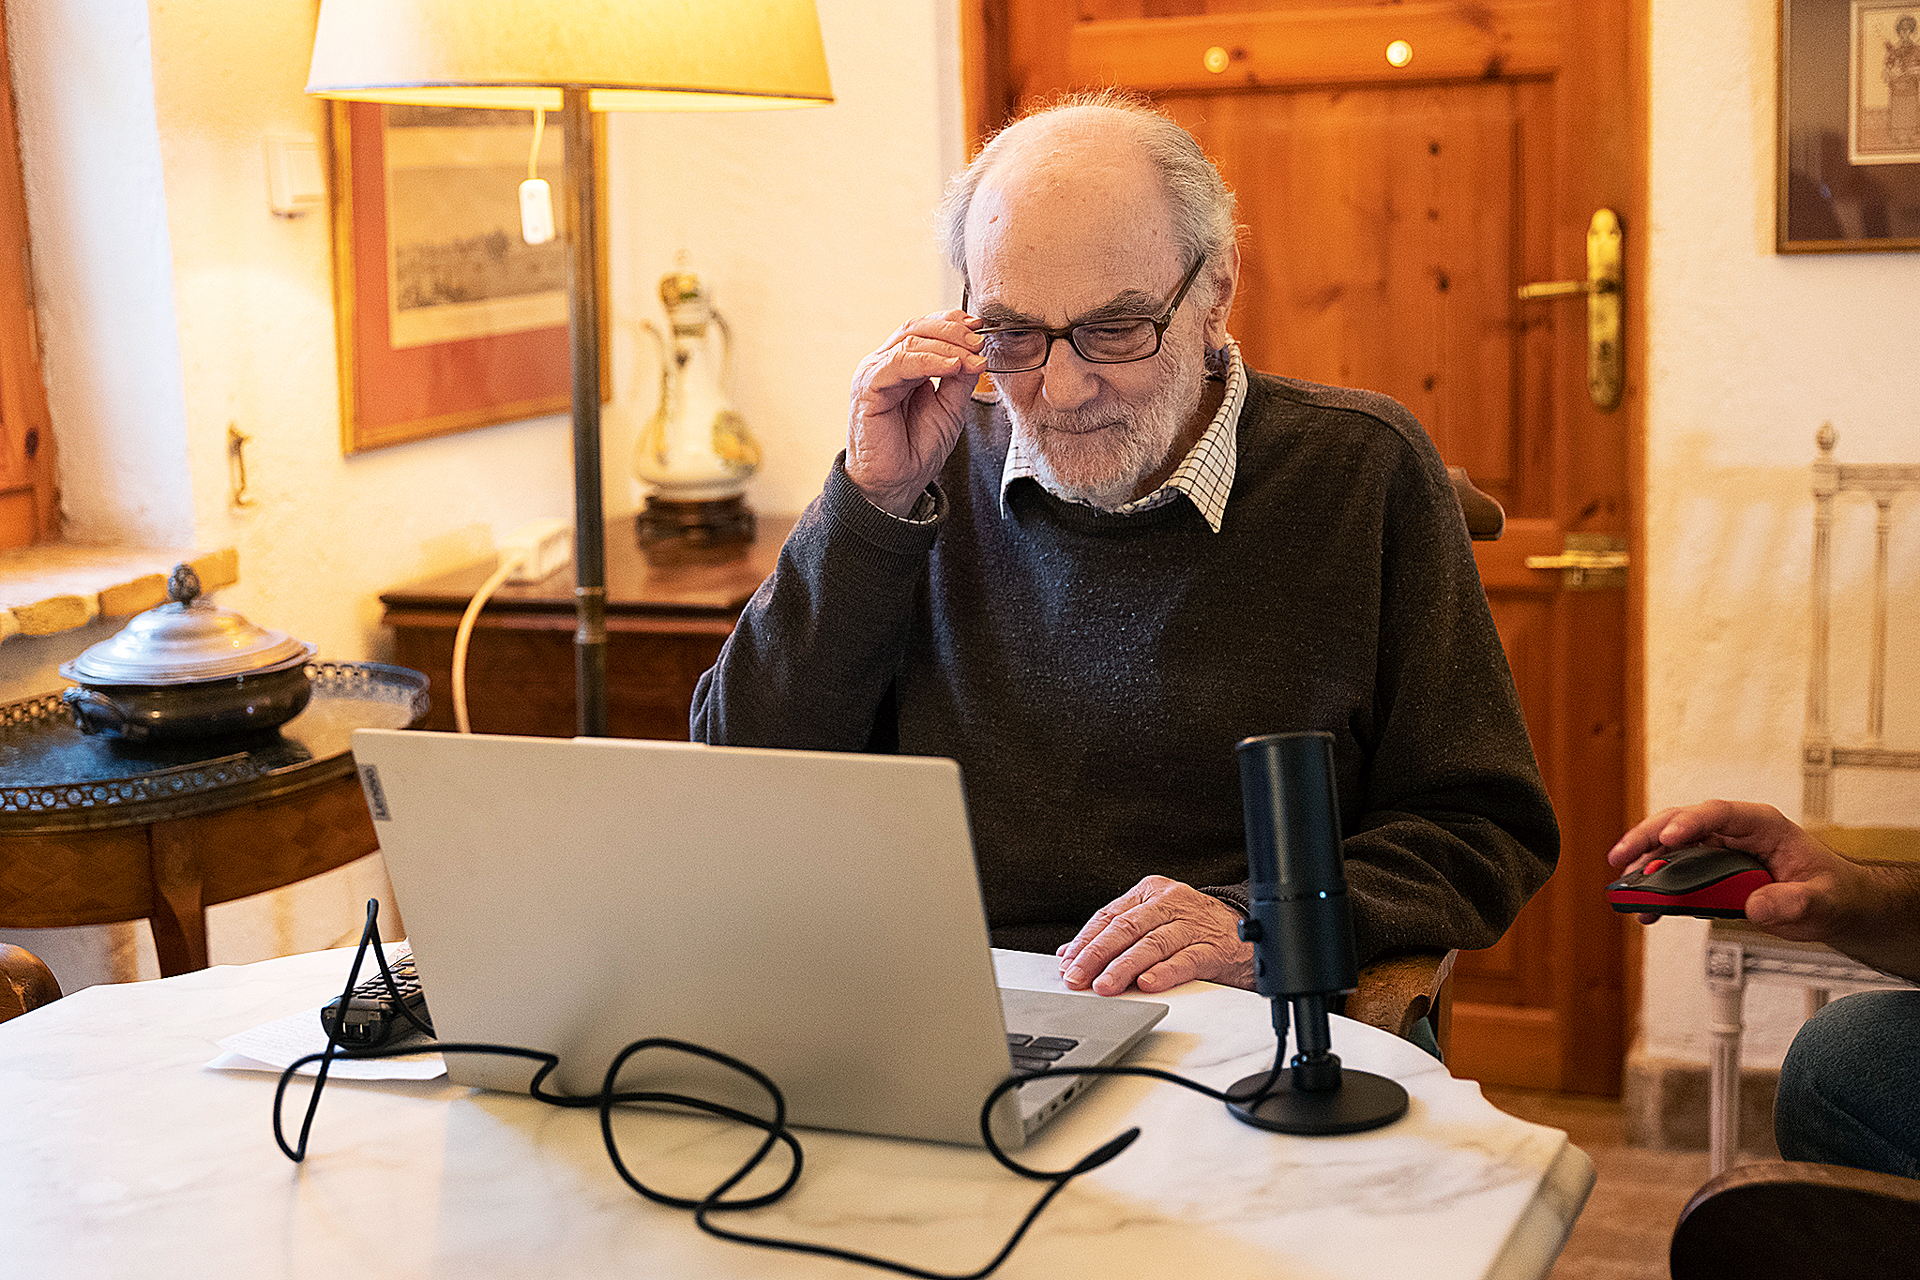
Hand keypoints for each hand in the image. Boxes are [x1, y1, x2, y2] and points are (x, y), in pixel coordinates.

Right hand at [845, 310, 985, 515]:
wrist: (896, 483)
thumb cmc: (917, 448)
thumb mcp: (951, 408)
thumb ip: (960, 379)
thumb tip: (976, 352)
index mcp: (902, 365)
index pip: (924, 329)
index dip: (952, 323)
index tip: (981, 329)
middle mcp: (885, 364)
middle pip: (917, 328)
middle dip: (953, 331)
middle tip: (979, 343)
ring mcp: (873, 373)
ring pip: (910, 341)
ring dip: (947, 345)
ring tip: (972, 358)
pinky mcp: (867, 387)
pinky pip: (899, 363)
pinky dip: (928, 361)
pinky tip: (952, 367)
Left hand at [1056, 875, 1255, 995]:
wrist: (1245, 936)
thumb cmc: (1193, 929)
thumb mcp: (1153, 922)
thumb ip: (1114, 934)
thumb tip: (1072, 953)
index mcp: (1151, 892)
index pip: (1110, 915)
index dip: (1086, 941)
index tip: (1069, 963)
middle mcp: (1172, 903)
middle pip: (1127, 928)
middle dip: (1098, 955)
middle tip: (1079, 977)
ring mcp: (1194, 924)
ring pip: (1152, 944)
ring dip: (1125, 967)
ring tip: (1105, 985)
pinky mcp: (1214, 947)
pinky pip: (1185, 960)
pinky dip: (1164, 972)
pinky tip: (1147, 984)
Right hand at [1606, 800, 1919, 979]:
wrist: (1833, 905)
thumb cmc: (1831, 891)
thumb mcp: (1821, 898)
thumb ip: (1793, 902)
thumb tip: (1757, 906)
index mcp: (1761, 825)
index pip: (1719, 813)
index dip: (1690, 822)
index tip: (1668, 838)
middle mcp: (1733, 834)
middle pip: (1680, 824)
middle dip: (1647, 839)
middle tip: (1622, 858)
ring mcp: (1718, 853)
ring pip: (1670, 851)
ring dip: (1645, 868)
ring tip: (1627, 891)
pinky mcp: (1710, 876)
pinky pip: (1677, 878)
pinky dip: (1657, 892)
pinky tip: (1645, 911)